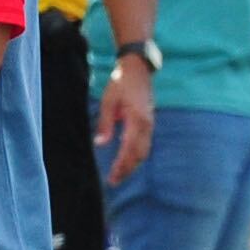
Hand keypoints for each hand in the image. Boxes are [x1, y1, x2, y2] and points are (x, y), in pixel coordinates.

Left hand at [97, 50, 154, 182]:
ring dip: (133, 164)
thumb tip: (100, 144)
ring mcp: (150, 123)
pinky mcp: (149, 121)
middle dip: (127, 169)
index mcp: (137, 120)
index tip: (112, 177)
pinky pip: (145, 143)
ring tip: (120, 174)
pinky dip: (137, 154)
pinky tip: (127, 160)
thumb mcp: (108, 102)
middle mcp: (146, 124)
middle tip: (114, 181)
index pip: (129, 150)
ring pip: (144, 150)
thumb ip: (105, 124)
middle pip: (139, 154)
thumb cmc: (120, 83)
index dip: (121, 166)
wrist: (137, 69)